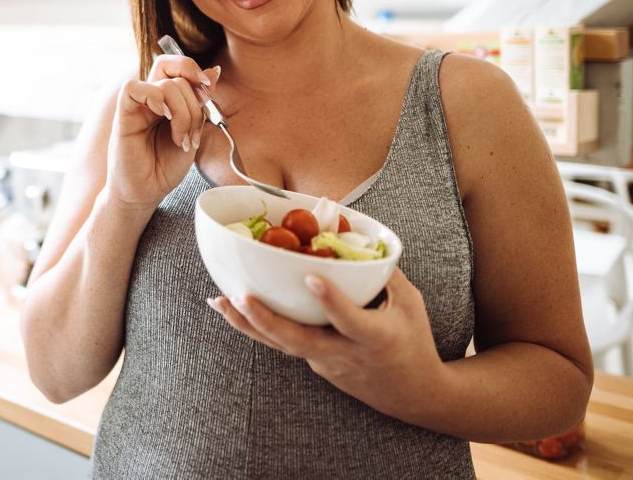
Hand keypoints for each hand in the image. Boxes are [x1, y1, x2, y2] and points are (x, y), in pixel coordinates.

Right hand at [105, 55, 220, 212]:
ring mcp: (137, 106)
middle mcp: (152, 98)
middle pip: (173, 71)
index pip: (177, 67)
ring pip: (165, 84)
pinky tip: (163, 118)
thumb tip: (215, 71)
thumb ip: (200, 103)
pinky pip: (133, 88)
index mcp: (167, 99)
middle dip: (194, 96)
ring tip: (181, 139)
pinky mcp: (123, 115)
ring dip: (183, 113)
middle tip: (197, 122)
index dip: (195, 71)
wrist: (146, 192)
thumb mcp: (193, 132)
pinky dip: (154, 97)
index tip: (208, 90)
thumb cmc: (165, 166)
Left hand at [208, 269, 444, 418]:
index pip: (351, 320)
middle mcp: (345, 353)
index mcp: (376, 337)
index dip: (331, 301)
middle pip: (300, 341)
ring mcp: (326, 363)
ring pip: (282, 345)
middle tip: (241, 296)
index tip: (312, 277)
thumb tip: (356, 237)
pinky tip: (232, 308)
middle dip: (268, 320)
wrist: (412, 395)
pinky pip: (284, 344)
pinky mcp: (314, 364)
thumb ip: (384, 273)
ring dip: (248, 324)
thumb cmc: (413, 341)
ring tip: (218, 302)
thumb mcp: (410, 304)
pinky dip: (258, 327)